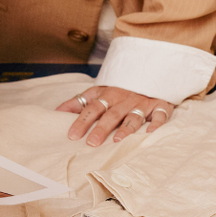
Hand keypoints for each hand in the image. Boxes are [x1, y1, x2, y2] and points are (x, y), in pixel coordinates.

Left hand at [55, 86, 173, 146]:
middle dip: (101, 128)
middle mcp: (124, 99)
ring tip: (117, 140)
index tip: (72, 135)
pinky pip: (159, 115)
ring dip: (126, 128)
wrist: (150, 73)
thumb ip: (78, 102)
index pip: (91, 108)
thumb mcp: (98, 92)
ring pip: (133, 116)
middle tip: (92, 143)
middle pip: (111, 114)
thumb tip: (55, 112)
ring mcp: (142, 102)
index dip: (81, 121)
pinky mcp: (160, 105)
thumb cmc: (120, 90)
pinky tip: (150, 133)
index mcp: (107, 95)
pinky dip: (156, 123)